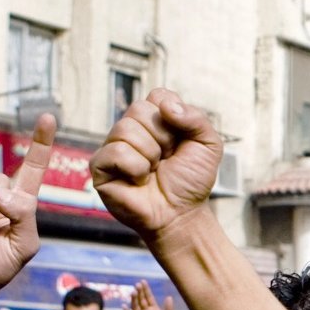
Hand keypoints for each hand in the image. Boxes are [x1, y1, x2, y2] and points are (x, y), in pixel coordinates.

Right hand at [91, 90, 223, 242]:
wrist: (182, 214)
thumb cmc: (191, 180)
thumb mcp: (209, 145)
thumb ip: (196, 118)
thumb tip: (165, 106)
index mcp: (154, 119)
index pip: (158, 96)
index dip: (175, 119)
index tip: (180, 142)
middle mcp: (131, 129)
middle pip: (139, 109)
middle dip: (163, 137)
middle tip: (166, 158)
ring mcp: (112, 146)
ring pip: (126, 129)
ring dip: (150, 155)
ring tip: (153, 171)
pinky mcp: (99, 166)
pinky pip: (115, 152)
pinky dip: (136, 168)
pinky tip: (139, 181)